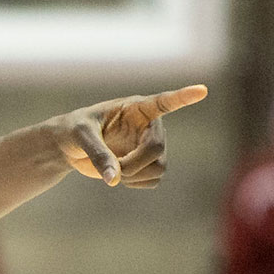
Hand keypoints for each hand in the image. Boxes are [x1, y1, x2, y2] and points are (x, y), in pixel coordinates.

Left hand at [47, 85, 206, 188]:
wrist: (72, 146)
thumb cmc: (75, 130)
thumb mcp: (81, 136)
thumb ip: (97, 153)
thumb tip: (113, 178)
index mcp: (136, 108)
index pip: (164, 101)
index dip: (183, 97)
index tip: (201, 90)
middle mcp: (150, 125)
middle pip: (157, 149)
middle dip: (134, 165)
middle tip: (112, 168)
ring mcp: (151, 146)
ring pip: (159, 168)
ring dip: (134, 176)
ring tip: (113, 169)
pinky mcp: (148, 164)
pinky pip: (153, 180)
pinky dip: (135, 183)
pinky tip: (120, 175)